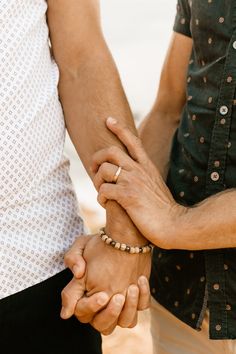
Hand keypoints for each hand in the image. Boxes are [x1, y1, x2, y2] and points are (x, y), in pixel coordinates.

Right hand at [61, 234, 150, 333]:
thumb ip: (72, 262)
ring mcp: (121, 303)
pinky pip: (142, 306)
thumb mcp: (81, 246)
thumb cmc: (101, 244)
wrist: (123, 238)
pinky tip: (140, 279)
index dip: (92, 307)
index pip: (83, 313)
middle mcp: (102, 304)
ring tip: (132, 287)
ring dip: (129, 309)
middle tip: (119, 296)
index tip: (103, 295)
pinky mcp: (137, 297)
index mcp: (85, 295)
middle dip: (111, 313)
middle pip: (103, 326)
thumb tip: (70, 297)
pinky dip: (143, 297)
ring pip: (126, 322)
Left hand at [92, 118, 186, 248]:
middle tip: (93, 168)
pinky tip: (106, 204)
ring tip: (102, 192)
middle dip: (96, 157)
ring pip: (104, 170)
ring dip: (97, 181)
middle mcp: (139, 170)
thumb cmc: (163, 209)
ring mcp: (133, 182)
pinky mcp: (127, 196)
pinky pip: (103, 190)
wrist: (173, 225)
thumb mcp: (155, 186)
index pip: (133, 141)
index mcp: (147, 166)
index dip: (119, 129)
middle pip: (111, 151)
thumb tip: (128, 175)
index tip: (108, 120)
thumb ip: (143, 177)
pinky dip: (100, 197)